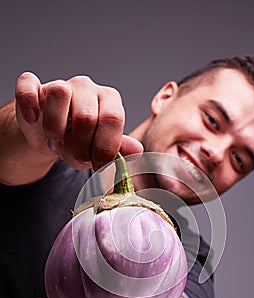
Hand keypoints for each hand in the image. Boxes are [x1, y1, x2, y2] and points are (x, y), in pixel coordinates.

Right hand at [15, 72, 142, 170]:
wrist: (50, 136)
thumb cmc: (79, 141)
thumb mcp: (100, 149)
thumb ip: (118, 150)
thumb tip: (137, 150)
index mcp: (109, 101)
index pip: (112, 120)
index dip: (105, 148)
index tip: (99, 167)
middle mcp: (87, 88)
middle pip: (87, 115)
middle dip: (80, 146)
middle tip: (76, 159)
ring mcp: (61, 84)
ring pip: (60, 94)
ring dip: (55, 129)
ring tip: (55, 144)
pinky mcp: (34, 87)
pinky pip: (28, 86)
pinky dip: (30, 104)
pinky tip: (33, 120)